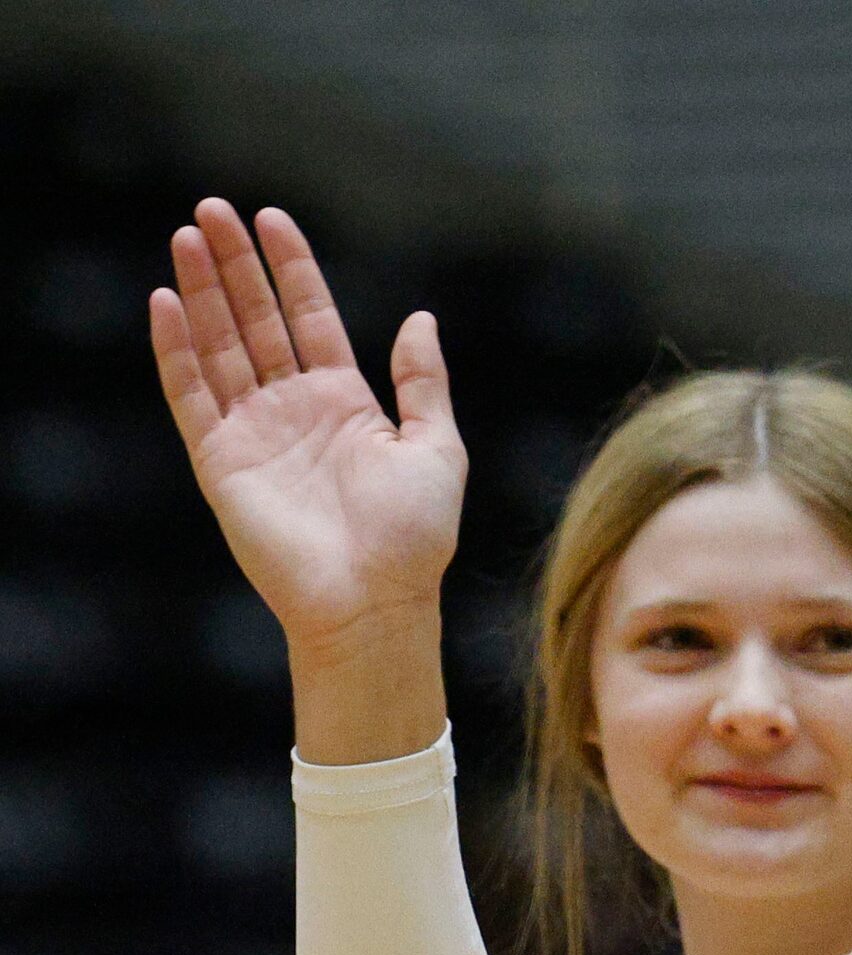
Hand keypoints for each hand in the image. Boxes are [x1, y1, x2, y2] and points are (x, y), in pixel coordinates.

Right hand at [151, 200, 465, 677]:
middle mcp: (295, 410)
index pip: (310, 318)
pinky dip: (175, 349)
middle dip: (235, 266)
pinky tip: (166, 300)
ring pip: (219, 346)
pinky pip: (191, 395)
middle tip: (213, 208)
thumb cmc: (416, 536)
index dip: (292, 269)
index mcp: (347, 403)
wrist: (375, 602)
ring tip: (187, 235)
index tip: (272, 218)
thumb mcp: (438, 447)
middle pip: (256, 321)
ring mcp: (255, 433)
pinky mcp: (221, 461)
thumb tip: (420, 317)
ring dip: (200, 291)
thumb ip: (423, 382)